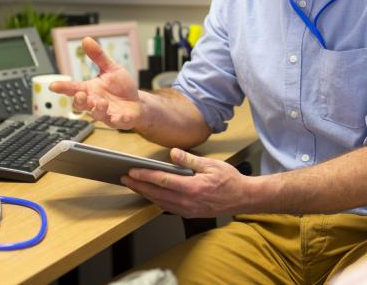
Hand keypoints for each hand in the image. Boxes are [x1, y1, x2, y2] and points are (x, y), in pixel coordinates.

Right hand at [49, 36, 139, 128]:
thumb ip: (98, 56)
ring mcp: (106, 113)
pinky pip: (117, 122)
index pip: (74, 88)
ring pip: (97, 115)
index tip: (53, 86)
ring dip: (98, 109)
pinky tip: (121, 117)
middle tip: (81, 95)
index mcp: (91, 90)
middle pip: (81, 105)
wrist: (137, 102)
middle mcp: (95, 103)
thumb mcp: (111, 68)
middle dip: (80, 101)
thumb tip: (86, 40)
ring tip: (103, 102)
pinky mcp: (119, 120)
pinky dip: (119, 120)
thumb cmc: (121, 87)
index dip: (63, 88)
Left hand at [121, 148, 250, 217]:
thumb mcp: (212, 164)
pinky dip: (156, 201)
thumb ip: (190, 159)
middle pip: (157, 193)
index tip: (132, 171)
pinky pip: (168, 207)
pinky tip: (150, 195)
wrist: (243, 198)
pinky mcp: (190, 213)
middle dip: (139, 186)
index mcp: (193, 187)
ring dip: (145, 194)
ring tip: (133, 185)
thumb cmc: (230, 179)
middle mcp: (188, 201)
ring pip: (160, 202)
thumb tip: (173, 153)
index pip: (163, 180)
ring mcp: (188, 209)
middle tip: (124, 178)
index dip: (145, 176)